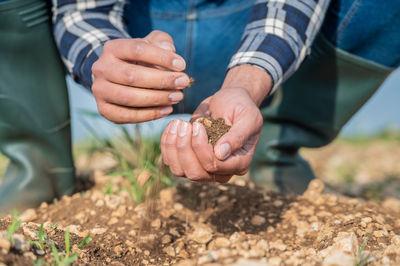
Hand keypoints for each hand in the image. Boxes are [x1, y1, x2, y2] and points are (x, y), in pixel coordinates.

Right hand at [91, 31, 189, 123]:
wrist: (118, 77)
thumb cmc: (140, 60)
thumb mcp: (151, 44)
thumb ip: (161, 42)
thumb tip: (168, 49)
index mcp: (112, 48)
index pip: (137, 50)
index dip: (161, 58)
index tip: (182, 65)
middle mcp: (101, 68)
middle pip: (132, 76)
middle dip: (162, 80)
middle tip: (183, 82)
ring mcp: (100, 90)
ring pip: (129, 97)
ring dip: (157, 98)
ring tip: (178, 97)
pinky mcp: (104, 109)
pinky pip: (127, 116)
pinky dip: (149, 114)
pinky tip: (167, 109)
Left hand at [161, 65, 271, 182]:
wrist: (229, 100)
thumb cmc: (241, 107)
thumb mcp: (247, 117)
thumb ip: (237, 136)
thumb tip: (220, 154)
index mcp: (239, 164)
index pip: (214, 167)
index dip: (201, 148)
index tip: (198, 126)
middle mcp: (221, 171)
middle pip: (195, 173)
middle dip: (184, 148)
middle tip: (184, 124)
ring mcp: (203, 168)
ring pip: (180, 170)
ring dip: (174, 147)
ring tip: (178, 123)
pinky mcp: (188, 160)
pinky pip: (171, 161)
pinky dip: (167, 144)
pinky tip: (172, 126)